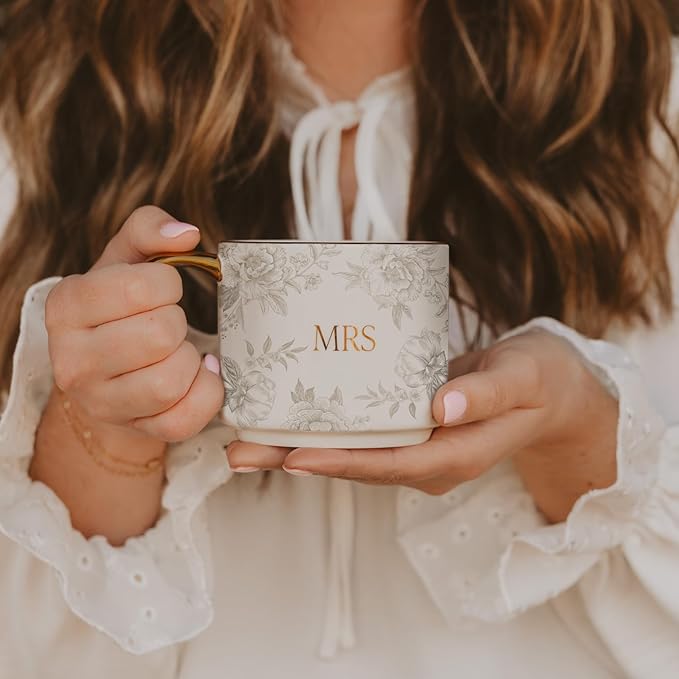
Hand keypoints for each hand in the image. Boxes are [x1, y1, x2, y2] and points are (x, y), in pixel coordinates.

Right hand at [45, 206, 223, 442]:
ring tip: (176, 350)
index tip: (162, 290)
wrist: (108, 368)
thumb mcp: (125, 259)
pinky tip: (198, 375)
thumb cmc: (120, 307)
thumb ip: (149, 229)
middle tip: (167, 323)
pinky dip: (206, 393)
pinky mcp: (134, 429)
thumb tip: (185, 234)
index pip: (138, 288)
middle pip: (160, 335)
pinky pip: (185, 419)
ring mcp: (101, 402)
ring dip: (189, 359)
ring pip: (171, 381)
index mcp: (66, 306)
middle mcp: (72, 360)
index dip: (167, 284)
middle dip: (177, 322)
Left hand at [226, 331, 617, 521]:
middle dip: (297, 460)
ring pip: (351, 453)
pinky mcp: (407, 428)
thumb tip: (443, 409)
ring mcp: (416, 447)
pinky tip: (288, 418)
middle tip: (239, 452)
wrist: (547, 388)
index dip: (341, 463)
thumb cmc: (538, 379)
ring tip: (244, 440)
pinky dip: (323, 429)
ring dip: (297, 447)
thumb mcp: (522, 379)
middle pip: (355, 465)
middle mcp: (428, 460)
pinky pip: (360, 435)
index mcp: (455, 456)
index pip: (390, 466)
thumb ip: (485, 395)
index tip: (292, 457)